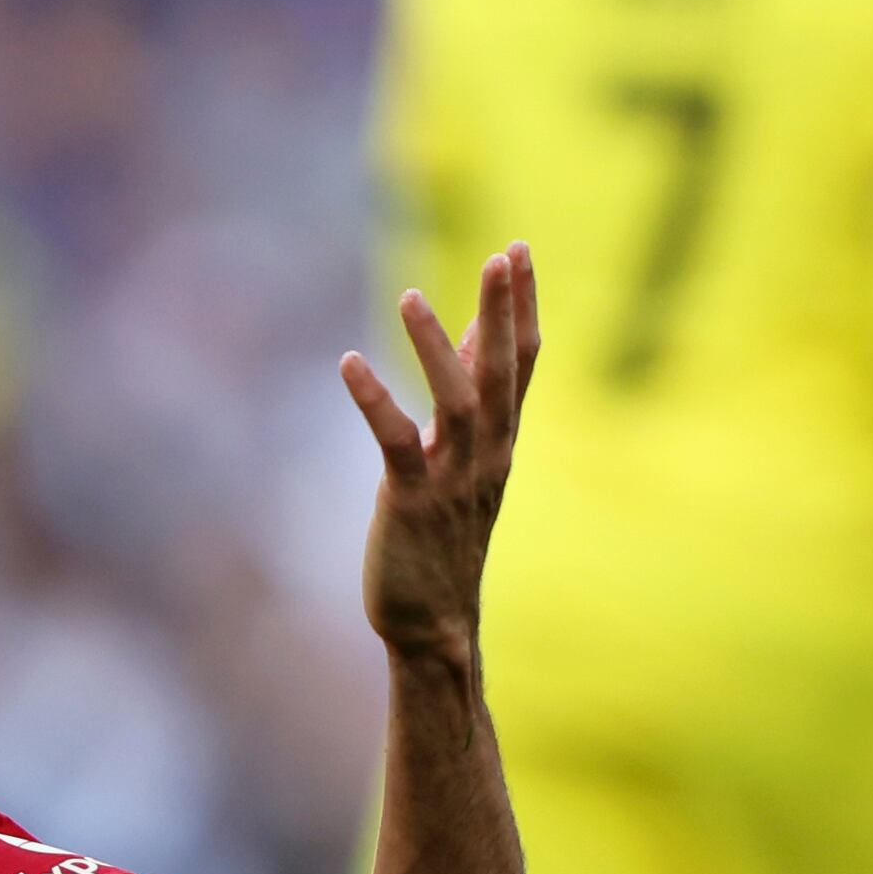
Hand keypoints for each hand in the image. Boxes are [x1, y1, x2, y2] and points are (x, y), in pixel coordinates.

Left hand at [342, 242, 536, 672]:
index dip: (522, 307)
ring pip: (455, 402)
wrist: (434, 622)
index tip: (518, 251)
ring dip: (433, 347)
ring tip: (410, 296)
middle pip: (502, 372)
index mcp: (502, 441)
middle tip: (503, 254)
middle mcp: (487, 454)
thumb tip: (470, 335)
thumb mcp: (466, 460)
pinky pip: (397, 443)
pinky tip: (350, 362)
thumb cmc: (444, 535)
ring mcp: (453, 479)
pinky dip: (375, 401)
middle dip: (503, 312)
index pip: (522, 363)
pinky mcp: (412, 502)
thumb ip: (470, 399)